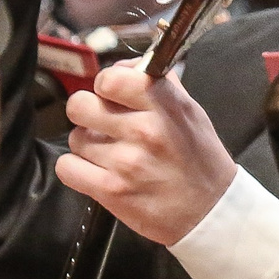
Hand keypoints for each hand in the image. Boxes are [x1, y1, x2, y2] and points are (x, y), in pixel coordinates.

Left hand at [51, 64, 236, 245]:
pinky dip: (78, 170)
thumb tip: (125, 66)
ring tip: (112, 155)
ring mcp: (126, 162)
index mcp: (166, 106)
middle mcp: (145, 131)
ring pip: (75, 138)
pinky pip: (67, 167)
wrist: (211, 212)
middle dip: (89, 113)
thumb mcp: (191, 113)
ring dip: (89, 145)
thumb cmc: (200, 161)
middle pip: (80, 105)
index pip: (110, 78)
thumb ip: (159, 84)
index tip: (113, 96)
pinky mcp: (111, 191)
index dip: (106, 85)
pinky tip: (98, 172)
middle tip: (104, 125)